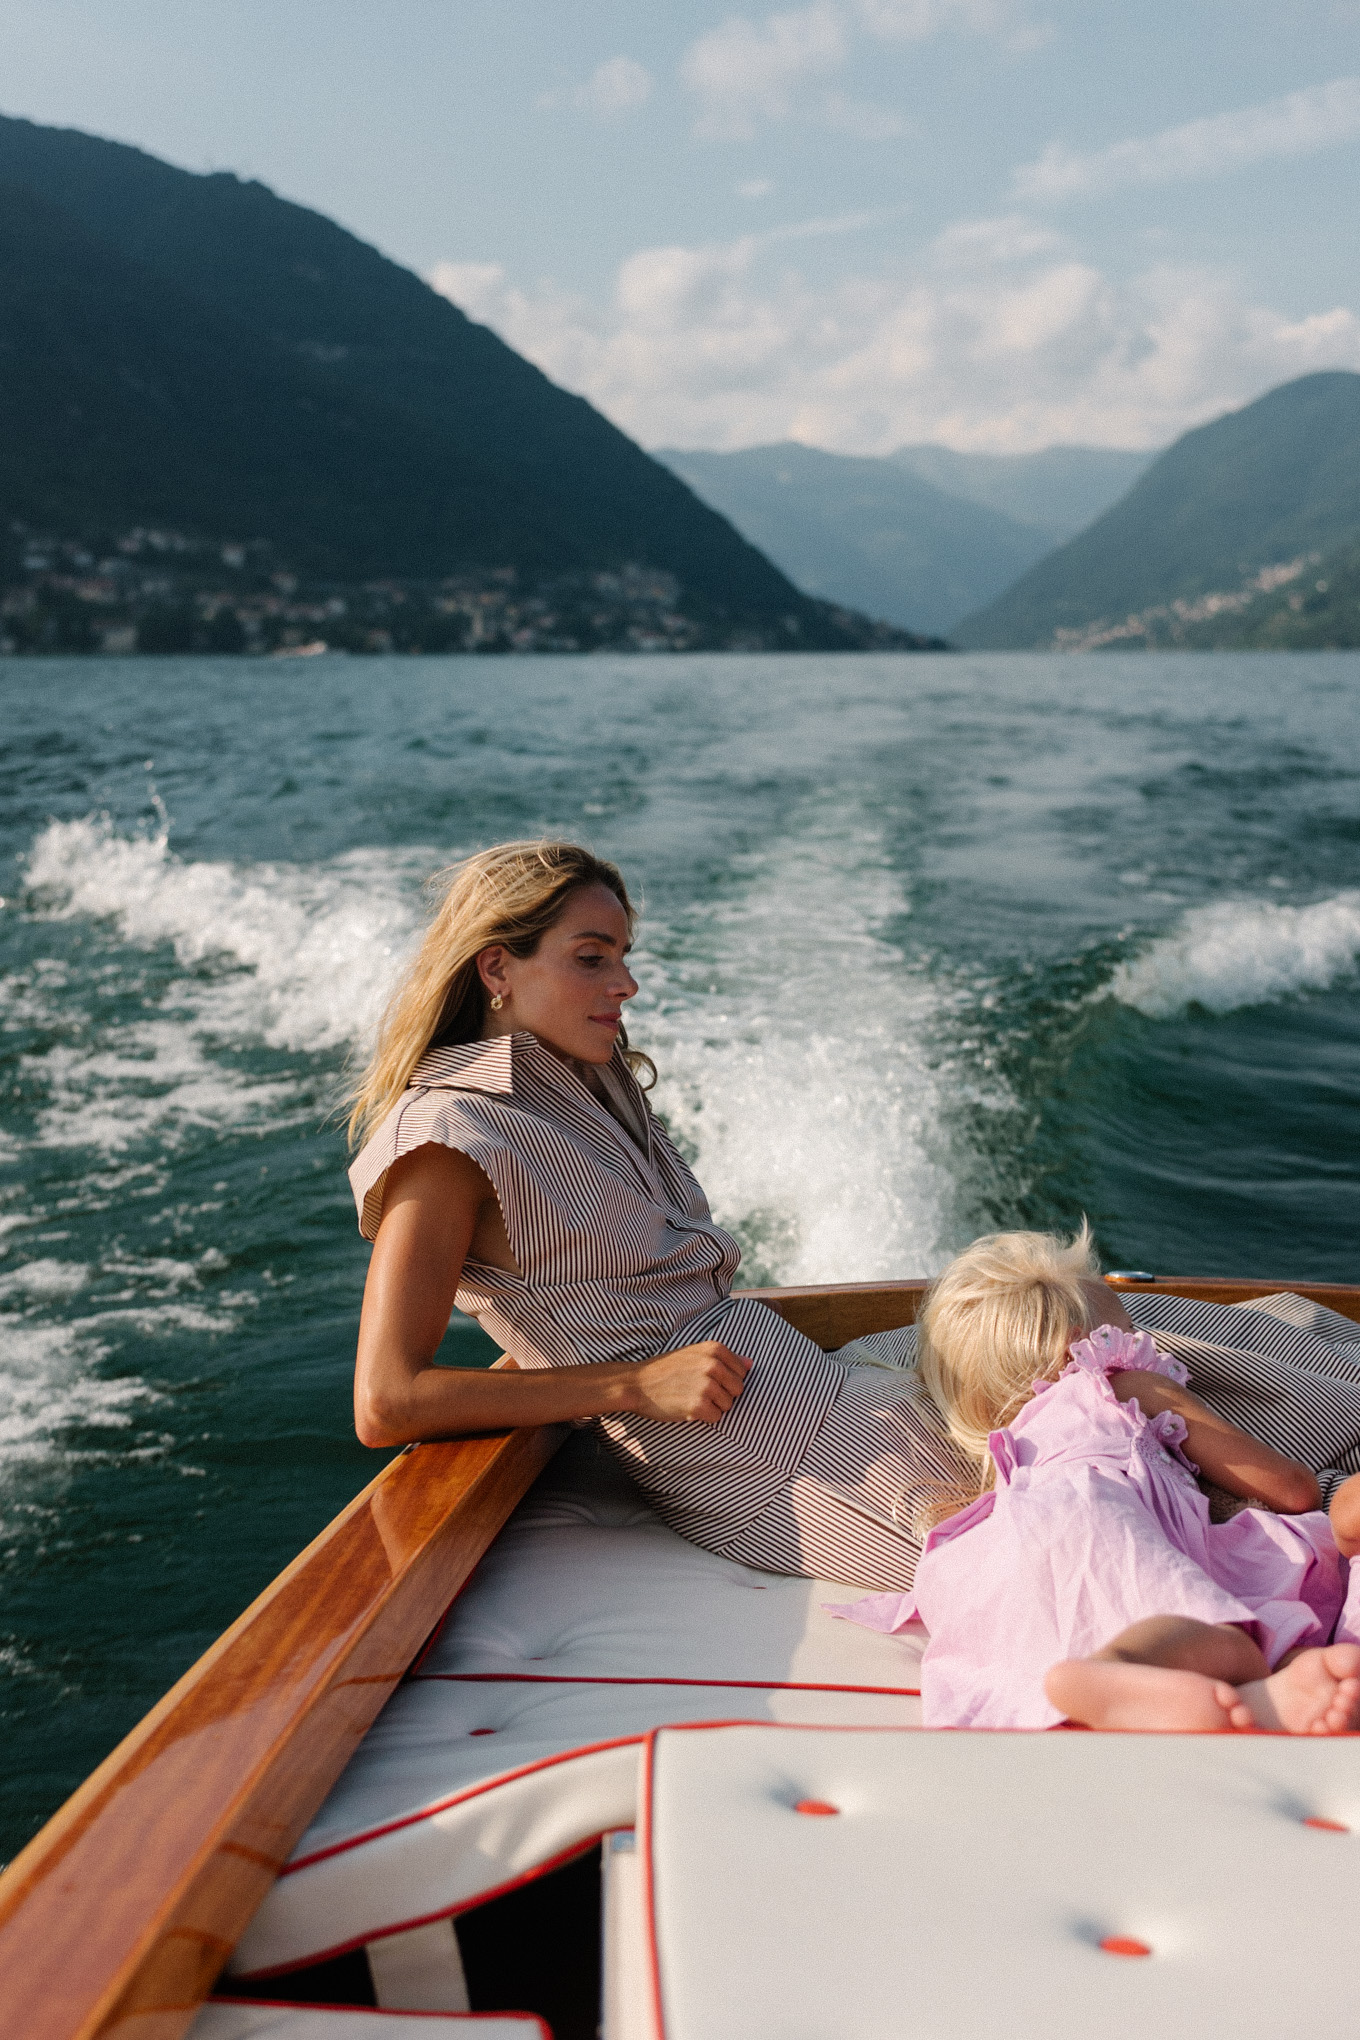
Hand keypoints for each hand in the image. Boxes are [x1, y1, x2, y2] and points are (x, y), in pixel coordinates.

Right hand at [628, 1342, 751, 1424]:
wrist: (638, 1383)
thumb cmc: (667, 1369)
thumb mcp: (695, 1354)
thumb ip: (725, 1358)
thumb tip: (751, 1364)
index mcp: (715, 1349)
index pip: (742, 1371)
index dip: (726, 1380)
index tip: (706, 1378)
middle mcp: (713, 1365)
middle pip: (739, 1390)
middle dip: (723, 1395)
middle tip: (699, 1391)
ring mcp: (706, 1385)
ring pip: (729, 1405)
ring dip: (713, 1406)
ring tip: (691, 1397)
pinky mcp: (699, 1405)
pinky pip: (717, 1417)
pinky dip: (704, 1417)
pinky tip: (688, 1408)